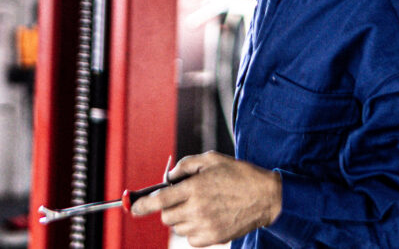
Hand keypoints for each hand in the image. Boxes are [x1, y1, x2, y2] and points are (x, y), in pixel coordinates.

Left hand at [130, 151, 280, 246]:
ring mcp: (206, 226)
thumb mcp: (212, 159)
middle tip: (181, 199)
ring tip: (198, 207)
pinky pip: (191, 239)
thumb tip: (169, 177)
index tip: (133, 208)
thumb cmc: (239, 175)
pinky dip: (193, 230)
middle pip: (166, 217)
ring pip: (178, 228)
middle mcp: (198, 209)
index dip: (142, 205)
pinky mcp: (214, 238)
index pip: (160, 200)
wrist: (265, 197)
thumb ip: (185, 165)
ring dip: (181, 219)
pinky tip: (206, 218)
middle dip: (168, 208)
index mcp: (195, 188)